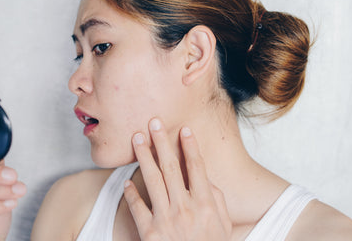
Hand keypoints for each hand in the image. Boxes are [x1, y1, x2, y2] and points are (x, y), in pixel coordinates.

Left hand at [124, 118, 232, 240]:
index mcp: (205, 204)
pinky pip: (138, 208)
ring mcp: (165, 220)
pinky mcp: (149, 233)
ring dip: (144, 156)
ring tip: (136, 138)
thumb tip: (204, 176)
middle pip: (171, 167)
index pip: (196, 167)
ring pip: (152, 180)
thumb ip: (216, 199)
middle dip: (161, 142)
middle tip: (153, 122)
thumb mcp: (224, 225)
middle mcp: (185, 208)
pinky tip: (127, 180)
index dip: (190, 146)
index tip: (183, 129)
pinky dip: (132, 193)